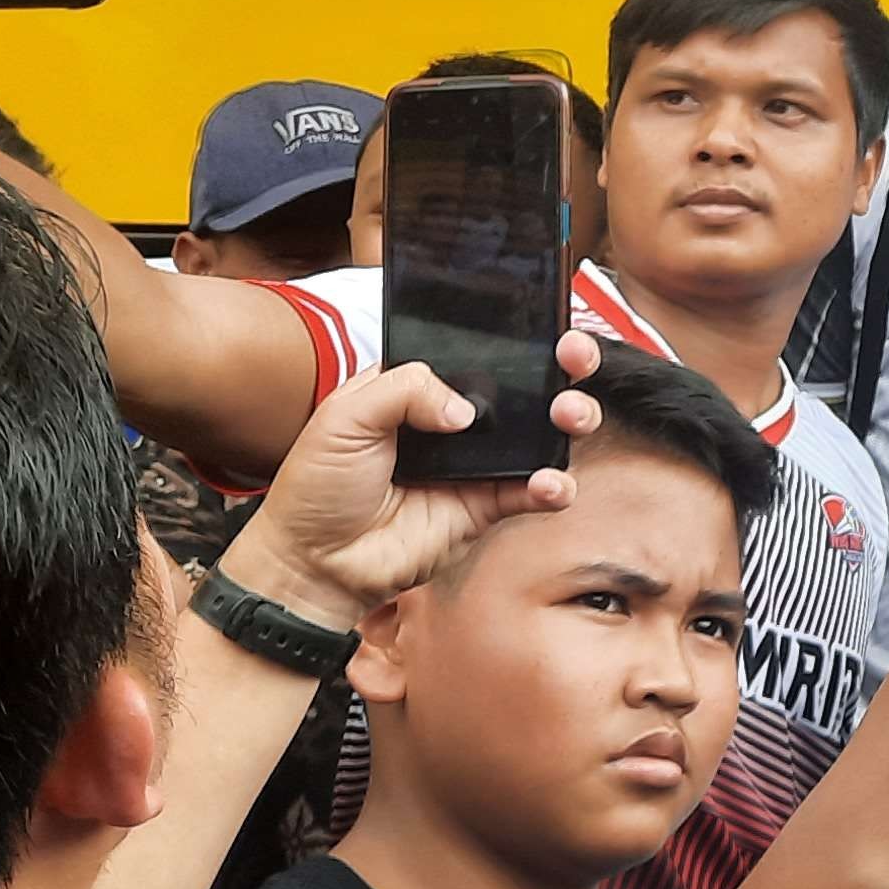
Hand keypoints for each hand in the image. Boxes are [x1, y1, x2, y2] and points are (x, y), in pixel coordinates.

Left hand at [215, 331, 603, 629]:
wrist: (316, 562)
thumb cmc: (317, 486)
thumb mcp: (345, 416)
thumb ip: (406, 389)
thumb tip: (465, 409)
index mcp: (418, 387)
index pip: (475, 351)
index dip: (512, 338)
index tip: (544, 326)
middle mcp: (452, 422)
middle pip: (521, 387)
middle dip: (560, 368)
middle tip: (573, 359)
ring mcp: (473, 465)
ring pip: (538, 434)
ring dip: (567, 419)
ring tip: (568, 416)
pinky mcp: (485, 507)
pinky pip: (532, 492)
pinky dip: (552, 486)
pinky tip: (550, 482)